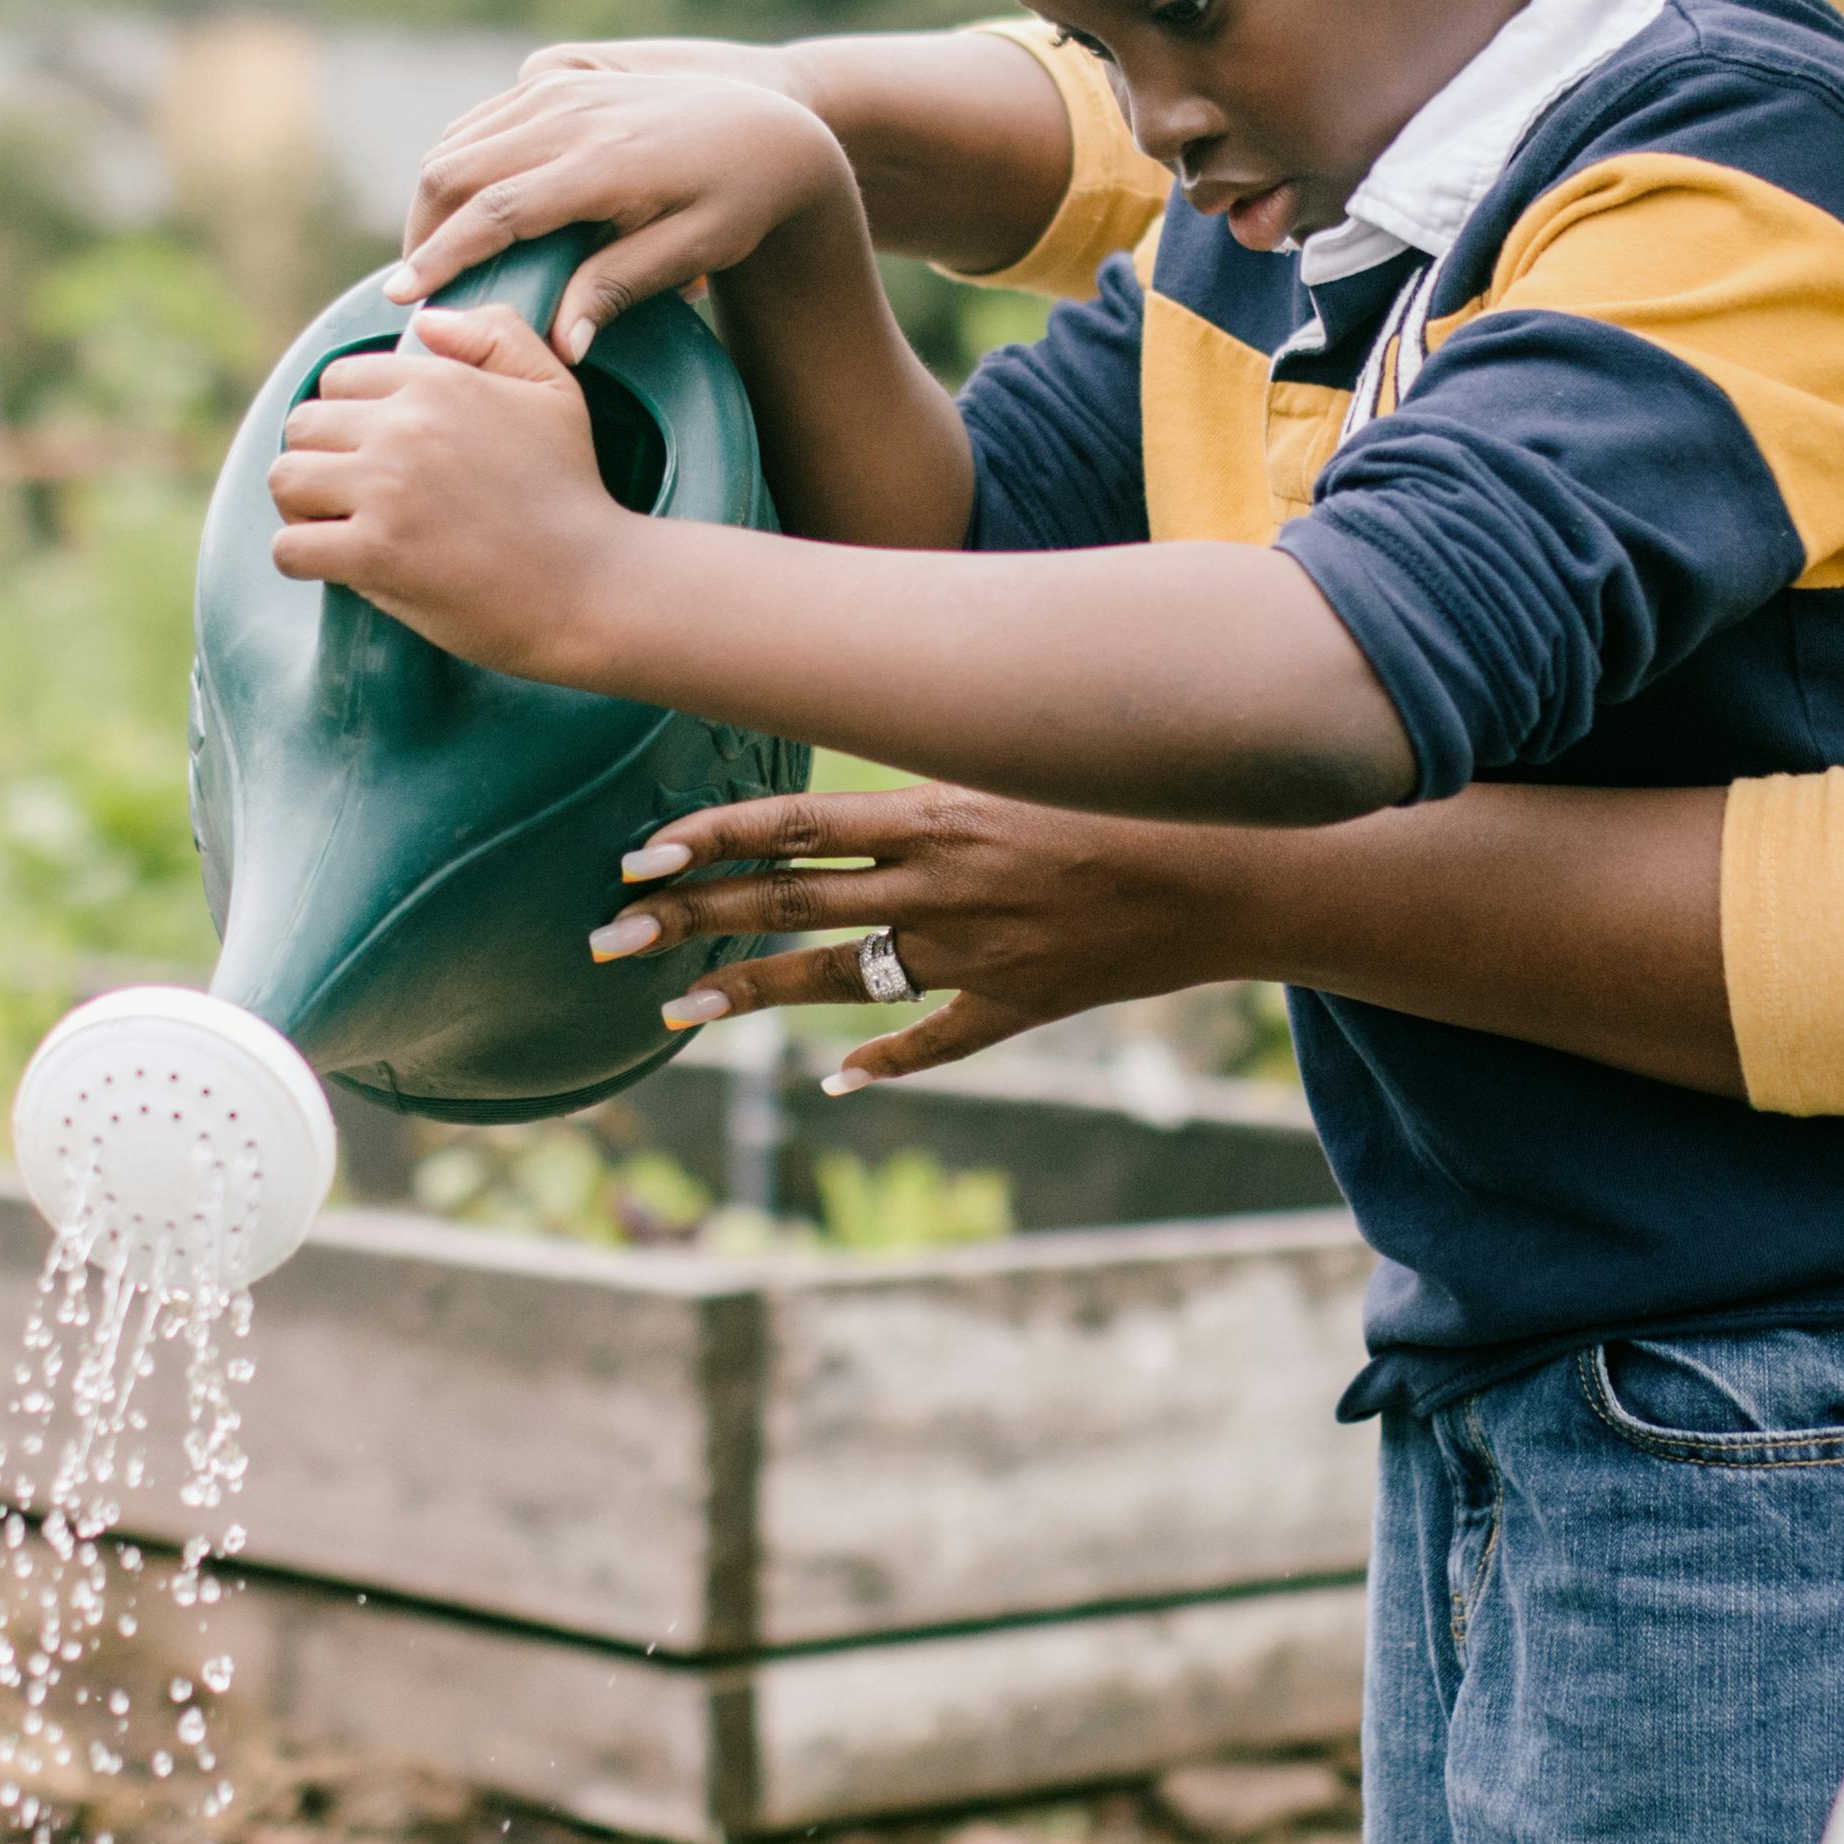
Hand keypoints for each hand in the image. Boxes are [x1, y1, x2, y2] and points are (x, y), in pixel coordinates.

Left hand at [265, 307, 628, 668]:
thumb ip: (495, 335)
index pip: (339, 378)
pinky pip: (290, 546)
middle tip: (353, 494)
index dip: (348, 418)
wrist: (591, 584)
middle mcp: (405, 426)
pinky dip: (302, 557)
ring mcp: (386, 490)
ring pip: (285, 478)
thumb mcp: (553, 390)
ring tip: (339, 525)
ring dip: (302, 506)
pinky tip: (338, 562)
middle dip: (320, 458)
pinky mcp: (375, 553)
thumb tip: (422, 319)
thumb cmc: (571, 491)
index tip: (373, 453)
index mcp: (439, 381)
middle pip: (302, 424)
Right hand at [394, 52, 863, 358]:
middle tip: (416, 290)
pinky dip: (458, 164)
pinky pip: (482, 120)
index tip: (404, 299)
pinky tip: (465, 211)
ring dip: (435, 200)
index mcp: (603, 163)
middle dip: (422, 232)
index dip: (443, 256)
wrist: (772, 128)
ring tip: (435, 259)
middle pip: (456, 169)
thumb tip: (559, 347)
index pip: (496, 211)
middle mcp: (573, 114)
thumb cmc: (740, 202)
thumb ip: (619, 289)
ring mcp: (562, 89)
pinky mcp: (561, 79)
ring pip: (459, 142)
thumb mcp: (693, 251)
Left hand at [590, 776, 1262, 1087]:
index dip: (708, 839)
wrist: (1237, 868)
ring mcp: (976, 952)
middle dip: (688, 919)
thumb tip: (865, 766)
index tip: (637, 855)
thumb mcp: (1021, 762)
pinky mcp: (1018, 1003)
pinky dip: (882, 1060)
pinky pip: (934, 1040)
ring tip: (675, 1008)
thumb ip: (933, 776)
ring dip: (750, 993)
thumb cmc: (1134, 791)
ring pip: (836, 977)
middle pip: (786, 900)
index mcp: (939, 811)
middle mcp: (942, 883)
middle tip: (606, 936)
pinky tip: (834, 1081)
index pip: (794, 821)